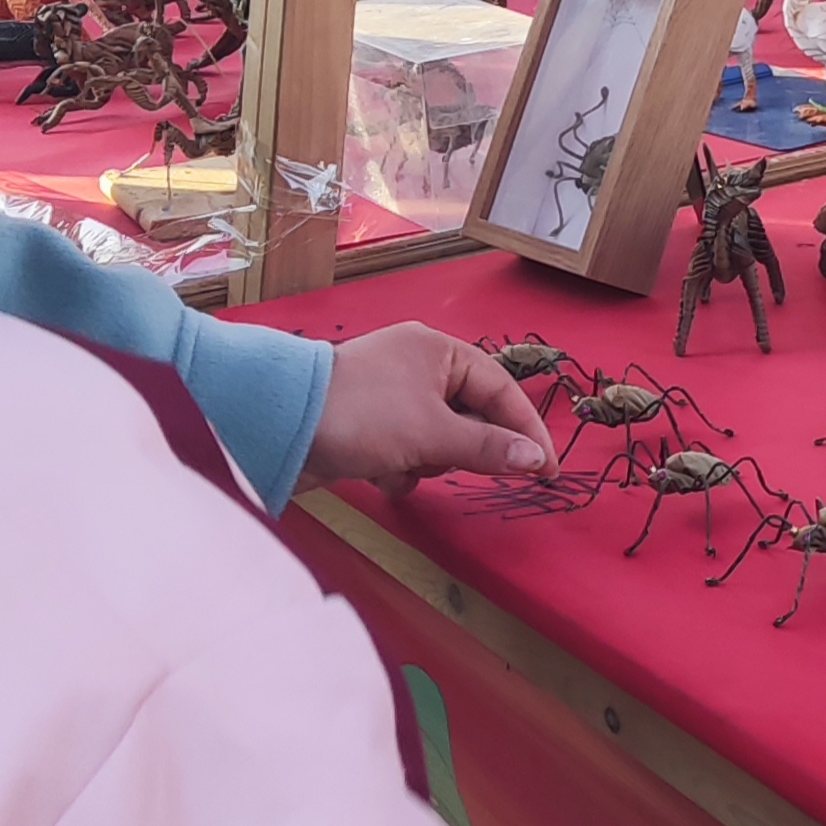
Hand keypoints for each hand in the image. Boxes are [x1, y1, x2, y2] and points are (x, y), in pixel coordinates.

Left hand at [305, 322, 555, 493]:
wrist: (277, 426)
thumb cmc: (361, 414)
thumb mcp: (431, 433)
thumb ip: (488, 448)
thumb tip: (536, 460)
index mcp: (439, 351)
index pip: (501, 389)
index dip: (527, 430)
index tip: (548, 470)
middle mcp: (419, 368)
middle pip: (471, 417)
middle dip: (463, 449)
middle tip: (464, 470)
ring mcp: (393, 398)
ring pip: (440, 440)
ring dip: (428, 462)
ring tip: (404, 465)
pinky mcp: (370, 426)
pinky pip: (408, 452)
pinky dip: (399, 468)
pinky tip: (378, 474)